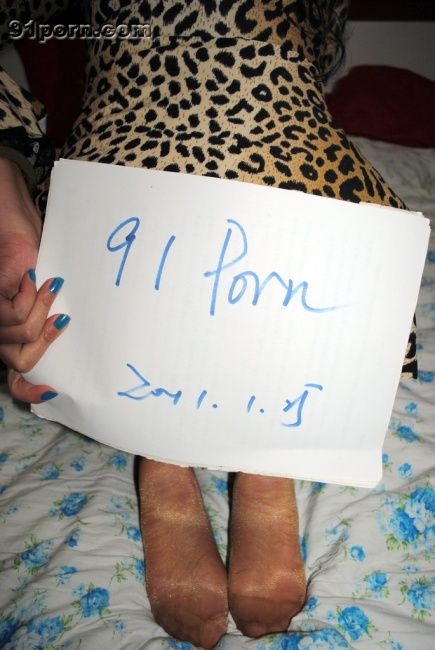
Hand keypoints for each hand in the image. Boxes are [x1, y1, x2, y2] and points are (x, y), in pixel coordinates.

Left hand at [0, 158, 68, 402]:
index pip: (15, 376)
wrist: (12, 220)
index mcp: (10, 333)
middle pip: (21, 361)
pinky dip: (30, 297)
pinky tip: (28, 277)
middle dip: (45, 340)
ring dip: (40, 310)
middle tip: (58, 315)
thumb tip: (73, 336)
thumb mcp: (45, 292)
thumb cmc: (30, 254)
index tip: (52, 390)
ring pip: (21, 337)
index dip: (29, 389)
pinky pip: (17, 315)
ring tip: (42, 285)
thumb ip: (49, 318)